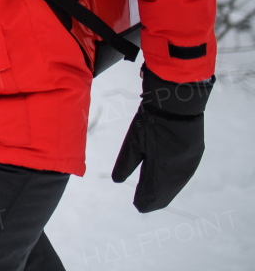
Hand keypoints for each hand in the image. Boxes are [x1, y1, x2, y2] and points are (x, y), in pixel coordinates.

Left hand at [111, 65, 214, 211]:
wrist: (178, 104)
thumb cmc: (151, 121)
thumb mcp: (133, 142)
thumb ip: (126, 164)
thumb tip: (116, 181)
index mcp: (160, 168)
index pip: (151, 192)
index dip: (144, 200)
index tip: (137, 207)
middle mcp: (177, 171)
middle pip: (165, 192)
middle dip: (154, 200)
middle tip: (143, 206)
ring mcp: (188, 164)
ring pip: (176, 186)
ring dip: (165, 193)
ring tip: (156, 200)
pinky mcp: (195, 156)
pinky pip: (184, 176)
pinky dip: (174, 183)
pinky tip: (169, 186)